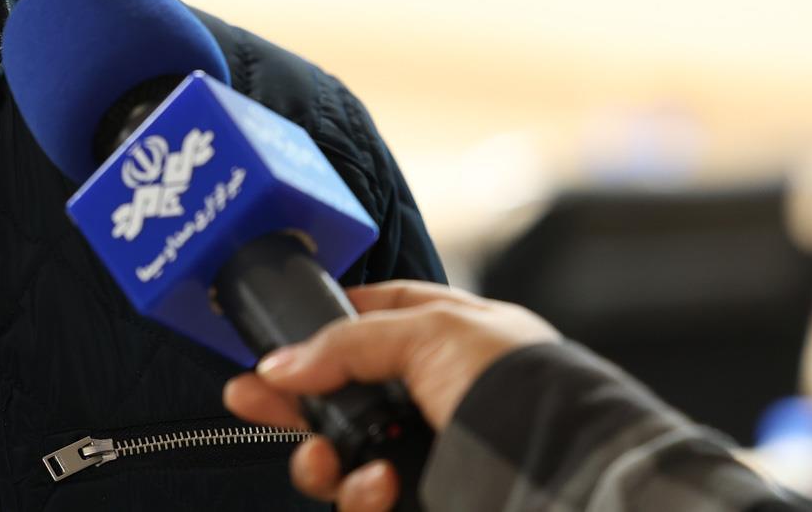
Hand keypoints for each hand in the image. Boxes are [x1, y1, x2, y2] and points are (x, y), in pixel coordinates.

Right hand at [221, 281, 557, 511]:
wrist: (563, 474)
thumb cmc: (521, 389)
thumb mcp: (430, 332)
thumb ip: (346, 343)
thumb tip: (279, 366)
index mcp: (449, 336)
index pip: (370, 318)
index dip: (320, 329)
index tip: (276, 344)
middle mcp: (434, 393)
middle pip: (341, 395)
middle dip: (292, 401)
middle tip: (247, 400)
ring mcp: (428, 452)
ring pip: (344, 456)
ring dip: (320, 458)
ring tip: (322, 459)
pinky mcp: (424, 500)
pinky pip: (366, 500)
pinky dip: (360, 496)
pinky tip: (377, 486)